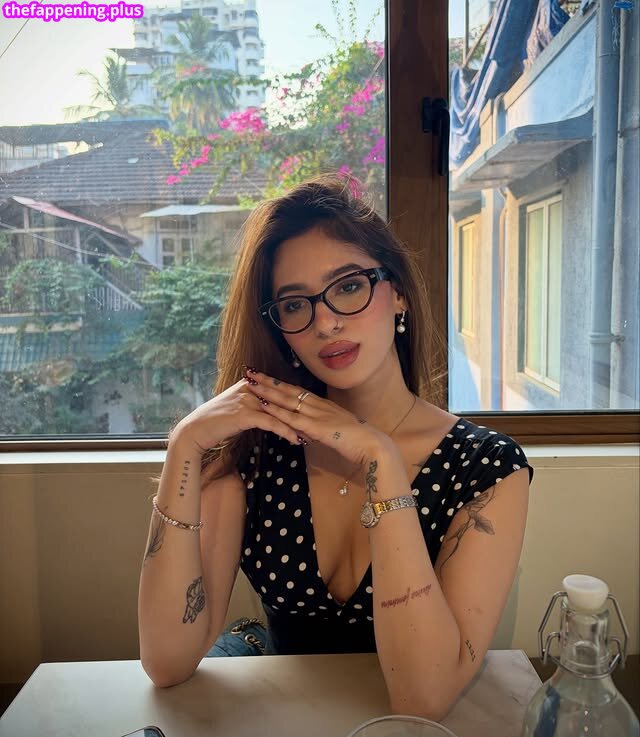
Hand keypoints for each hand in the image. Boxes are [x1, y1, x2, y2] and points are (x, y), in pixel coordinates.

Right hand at [171, 372, 306, 455]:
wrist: (195, 430)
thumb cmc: (215, 422)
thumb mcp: (235, 408)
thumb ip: (251, 403)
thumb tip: (267, 409)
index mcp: (249, 385)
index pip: (279, 391)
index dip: (296, 402)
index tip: (311, 413)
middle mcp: (250, 388)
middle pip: (282, 400)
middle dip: (301, 413)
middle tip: (317, 424)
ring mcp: (247, 400)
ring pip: (280, 411)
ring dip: (298, 424)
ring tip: (312, 434)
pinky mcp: (245, 414)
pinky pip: (271, 422)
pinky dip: (286, 432)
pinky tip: (295, 440)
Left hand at [242, 368, 388, 467]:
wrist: (372, 445)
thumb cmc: (357, 441)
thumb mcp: (334, 432)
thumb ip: (317, 429)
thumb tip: (303, 432)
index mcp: (323, 405)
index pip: (296, 390)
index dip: (279, 383)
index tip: (264, 376)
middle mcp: (318, 405)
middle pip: (288, 390)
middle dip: (267, 381)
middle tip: (249, 371)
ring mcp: (317, 414)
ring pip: (286, 400)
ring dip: (266, 391)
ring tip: (250, 382)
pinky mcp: (317, 427)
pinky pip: (292, 417)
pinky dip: (276, 410)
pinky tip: (263, 405)